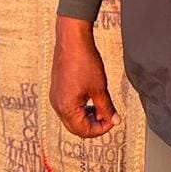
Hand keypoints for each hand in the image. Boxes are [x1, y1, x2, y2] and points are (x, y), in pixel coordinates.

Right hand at [50, 15, 120, 137]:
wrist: (72, 41)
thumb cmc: (84, 62)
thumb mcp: (100, 88)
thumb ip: (107, 108)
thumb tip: (115, 120)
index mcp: (66, 108)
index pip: (84, 131)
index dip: (101, 129)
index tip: (113, 120)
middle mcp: (57, 105)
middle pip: (76, 127)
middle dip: (94, 124)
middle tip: (109, 115)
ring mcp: (55, 98)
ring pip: (72, 118)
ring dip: (88, 116)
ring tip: (102, 106)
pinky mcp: (57, 90)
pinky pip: (68, 107)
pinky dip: (81, 108)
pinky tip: (92, 98)